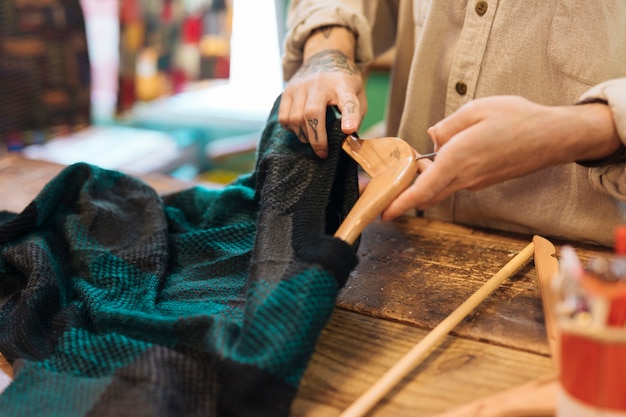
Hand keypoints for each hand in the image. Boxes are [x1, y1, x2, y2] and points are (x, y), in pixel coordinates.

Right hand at [278, 27, 366, 157]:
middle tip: (323, 153)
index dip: (349, 117)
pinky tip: (301, 130)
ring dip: (304, 136)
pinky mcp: (288, 90)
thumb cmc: (344, 83)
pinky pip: (284, 117)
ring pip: (295, 118)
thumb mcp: (358, 94)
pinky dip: (291, 129)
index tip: (348, 130)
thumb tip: (350, 142)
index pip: (348, 100)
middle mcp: (320, 83)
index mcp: (344, 84)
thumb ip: (356, 116)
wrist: (324, 56)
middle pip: (312, 113)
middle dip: (317, 139)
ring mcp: (301, 86)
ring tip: (313, 139)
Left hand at [381, 95, 620, 219]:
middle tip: (388, 194)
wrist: (552, 137)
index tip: (385, 213)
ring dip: (423, 184)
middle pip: (428, 195)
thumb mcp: (476, 110)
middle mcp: (465, 176)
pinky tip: (442, 160)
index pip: (423, 189)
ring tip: (413, 169)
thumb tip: (432, 139)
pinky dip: (441, 178)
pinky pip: (455, 183)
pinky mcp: (484, 181)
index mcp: (458, 158)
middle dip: (406, 197)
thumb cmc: (516, 119)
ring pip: (441, 189)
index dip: (401, 203)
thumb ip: (447, 127)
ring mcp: (476, 182)